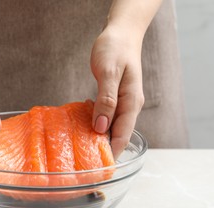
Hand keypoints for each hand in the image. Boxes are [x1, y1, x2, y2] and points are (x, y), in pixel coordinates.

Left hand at [90, 25, 144, 157]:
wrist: (120, 33)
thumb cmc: (115, 49)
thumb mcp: (109, 72)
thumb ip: (107, 99)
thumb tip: (101, 126)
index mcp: (131, 102)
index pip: (123, 134)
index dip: (112, 152)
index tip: (100, 168)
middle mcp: (129, 106)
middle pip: (118, 134)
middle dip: (105, 149)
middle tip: (87, 163)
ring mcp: (123, 102)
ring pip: (112, 126)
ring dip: (99, 137)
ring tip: (82, 148)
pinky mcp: (114, 97)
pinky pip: (106, 115)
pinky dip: (96, 122)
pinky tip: (83, 124)